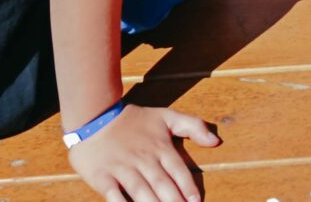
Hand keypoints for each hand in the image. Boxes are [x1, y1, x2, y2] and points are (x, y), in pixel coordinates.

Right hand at [65, 104, 218, 201]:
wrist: (94, 116)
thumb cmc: (133, 120)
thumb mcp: (166, 116)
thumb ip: (193, 126)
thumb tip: (216, 141)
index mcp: (160, 147)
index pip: (178, 171)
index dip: (188, 188)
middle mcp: (143, 159)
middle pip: (162, 185)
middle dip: (174, 201)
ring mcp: (122, 169)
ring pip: (141, 192)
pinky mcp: (102, 177)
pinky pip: (114, 196)